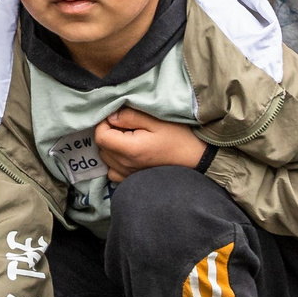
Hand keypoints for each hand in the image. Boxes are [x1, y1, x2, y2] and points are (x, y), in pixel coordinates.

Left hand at [93, 106, 207, 181]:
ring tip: (128, 138)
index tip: (117, 116)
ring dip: (111, 146)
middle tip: (125, 125)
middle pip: (101, 147)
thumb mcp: (156, 120)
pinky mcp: (133, 180)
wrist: (196, 158)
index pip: (101, 136)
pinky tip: (129, 152)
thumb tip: (110, 117)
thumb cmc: (179, 137)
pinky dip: (115, 161)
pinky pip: (113, 171)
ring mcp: (129, 175)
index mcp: (130, 150)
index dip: (104, 123)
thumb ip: (130, 117)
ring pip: (106, 159)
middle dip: (108, 133)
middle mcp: (126, 165)